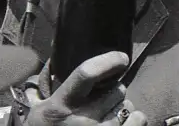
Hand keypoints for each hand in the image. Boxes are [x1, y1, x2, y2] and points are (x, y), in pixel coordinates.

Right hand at [22, 52, 147, 125]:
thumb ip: (53, 88)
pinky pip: (138, 120)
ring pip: (127, 106)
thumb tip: (56, 59)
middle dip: (113, 93)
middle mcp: (80, 121)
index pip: (86, 73)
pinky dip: (136, 119)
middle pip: (116, 90)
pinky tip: (124, 122)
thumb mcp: (40, 110)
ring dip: (122, 108)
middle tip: (102, 102)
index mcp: (59, 106)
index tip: (122, 58)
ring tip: (107, 115)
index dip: (109, 61)